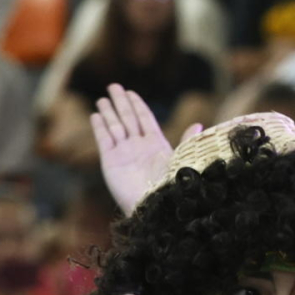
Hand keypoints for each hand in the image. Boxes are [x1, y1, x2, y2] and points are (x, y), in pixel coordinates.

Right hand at [92, 86, 192, 215]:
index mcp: (156, 144)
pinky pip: (103, 140)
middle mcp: (138, 146)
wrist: (154, 208)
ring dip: (109, 112)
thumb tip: (199, 124)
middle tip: (113, 86)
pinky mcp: (110, 161)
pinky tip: (96, 115)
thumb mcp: (183, 161)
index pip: (145, 118)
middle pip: (127, 118)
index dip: (137, 105)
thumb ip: (188, 142)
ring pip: (114, 127)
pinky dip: (99, 127)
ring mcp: (123, 153)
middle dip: (121, 102)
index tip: (130, 92)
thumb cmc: (171, 187)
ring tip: (103, 99)